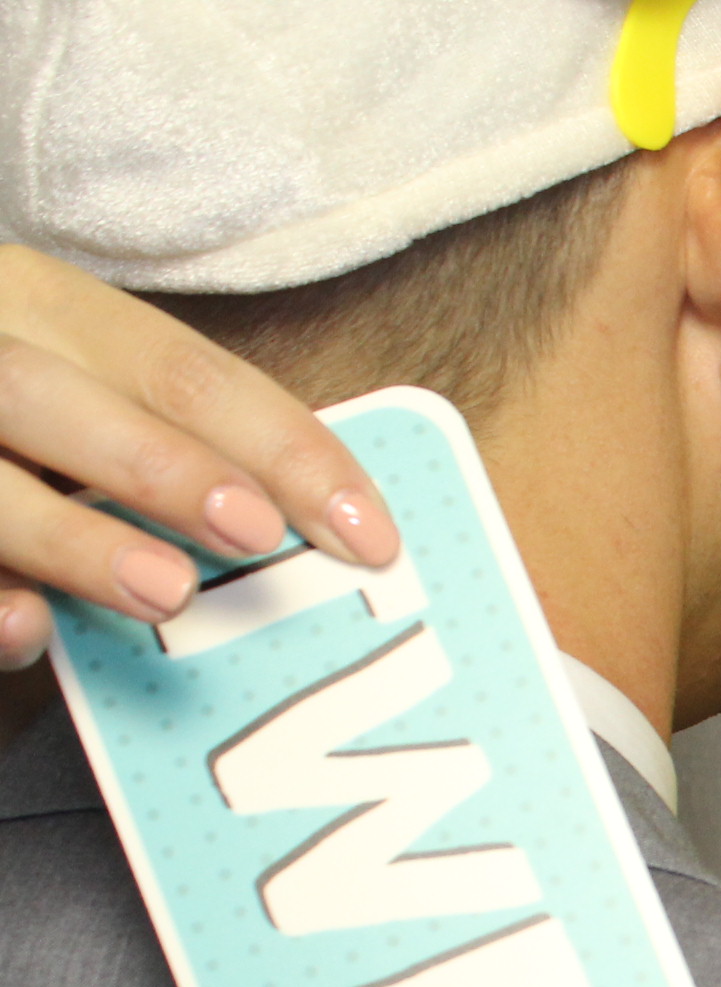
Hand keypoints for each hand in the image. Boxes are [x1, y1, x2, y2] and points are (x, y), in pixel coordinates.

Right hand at [0, 244, 399, 665]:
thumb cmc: (37, 428)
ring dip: (72, 537)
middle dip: (159, 465)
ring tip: (164, 591)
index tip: (369, 533)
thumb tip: (328, 538)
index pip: (179, 368)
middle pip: (53, 396)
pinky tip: (27, 629)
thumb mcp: (96, 399)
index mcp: (43, 304)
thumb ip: (180, 447)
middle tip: (254, 534)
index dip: (280, 445)